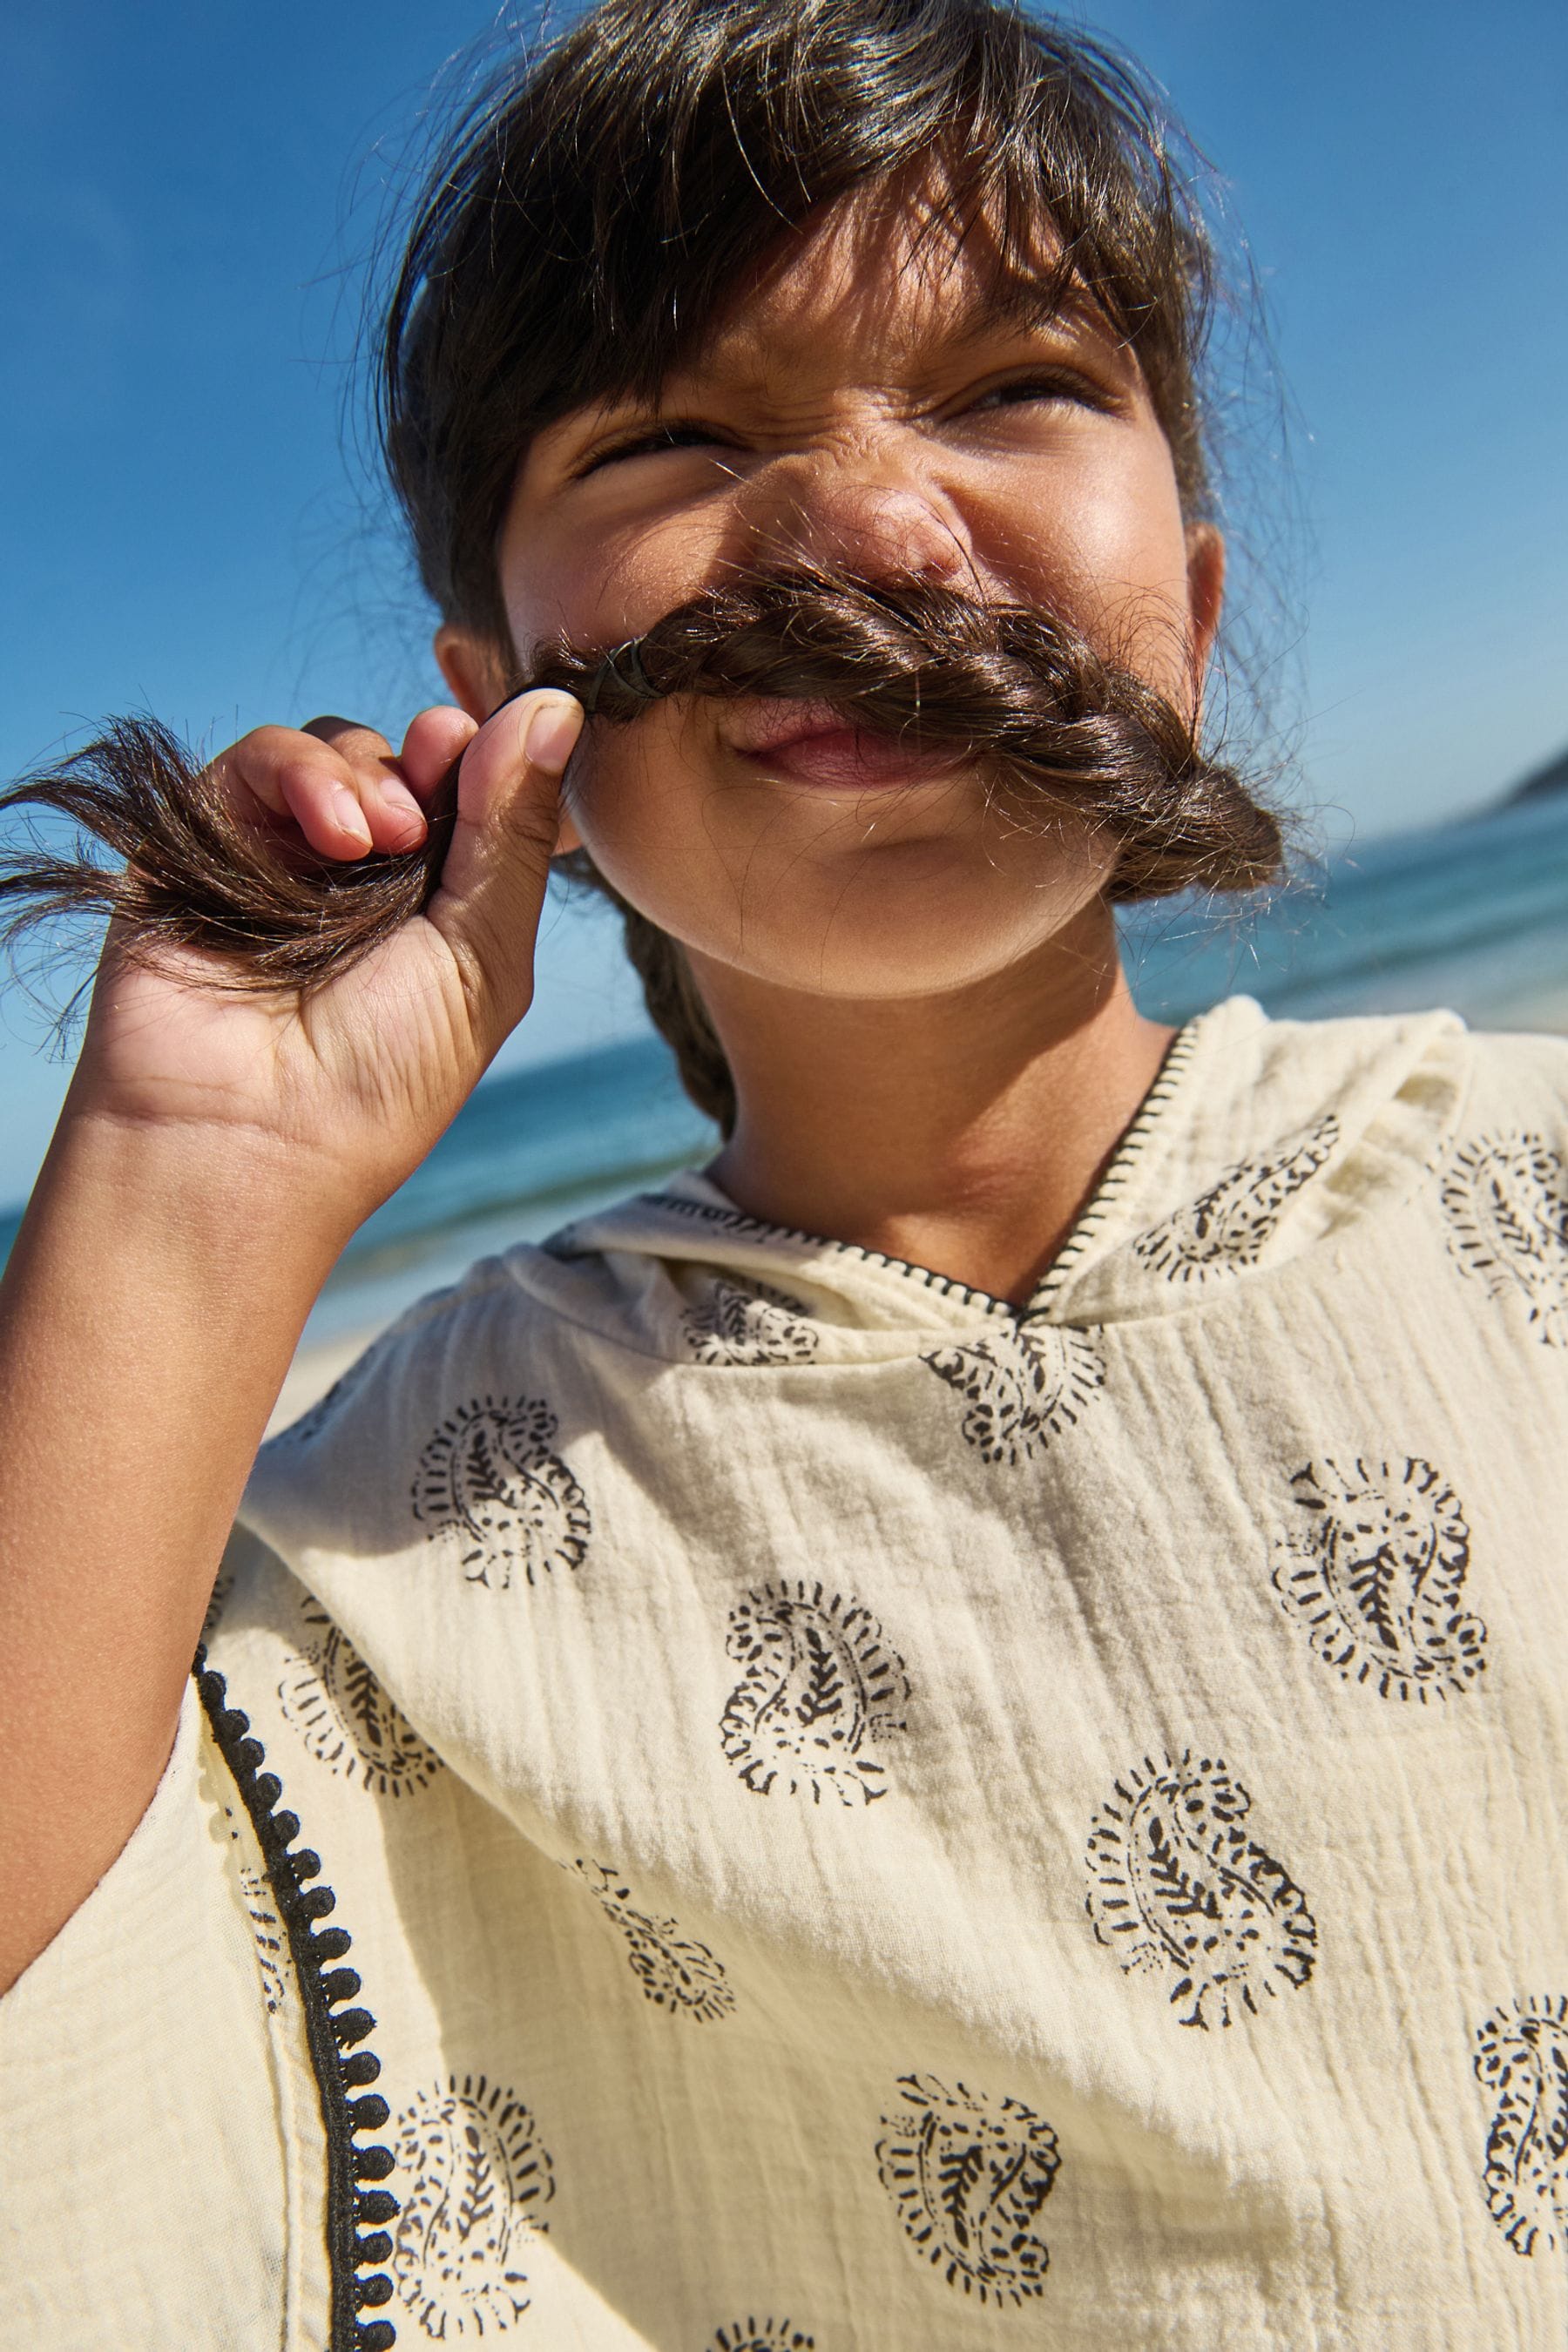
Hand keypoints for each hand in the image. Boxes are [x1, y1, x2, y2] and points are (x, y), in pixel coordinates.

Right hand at [66, 690, 583, 1231]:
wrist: (247, 1139)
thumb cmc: (382, 1076)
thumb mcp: (484, 958)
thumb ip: (515, 833)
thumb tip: (556, 705)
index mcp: (440, 907)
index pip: (475, 792)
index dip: (493, 752)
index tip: (510, 731)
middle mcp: (362, 877)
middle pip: (410, 757)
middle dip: (436, 758)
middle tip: (435, 792)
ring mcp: (282, 854)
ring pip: (339, 748)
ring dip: (372, 773)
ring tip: (381, 841)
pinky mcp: (204, 839)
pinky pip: (259, 759)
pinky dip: (304, 773)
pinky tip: (338, 836)